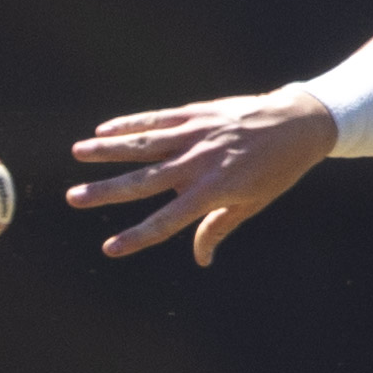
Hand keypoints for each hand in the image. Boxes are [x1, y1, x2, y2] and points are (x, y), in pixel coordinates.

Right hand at [67, 86, 336, 264]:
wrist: (299, 123)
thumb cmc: (277, 169)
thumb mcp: (253, 203)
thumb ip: (219, 228)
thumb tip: (202, 260)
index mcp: (213, 192)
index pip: (168, 221)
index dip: (138, 237)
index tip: (110, 249)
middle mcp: (199, 164)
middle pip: (144, 182)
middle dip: (106, 191)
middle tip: (73, 198)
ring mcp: (196, 135)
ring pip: (144, 144)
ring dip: (108, 149)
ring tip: (77, 152)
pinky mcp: (197, 113)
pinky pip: (158, 119)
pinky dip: (131, 123)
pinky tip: (105, 128)